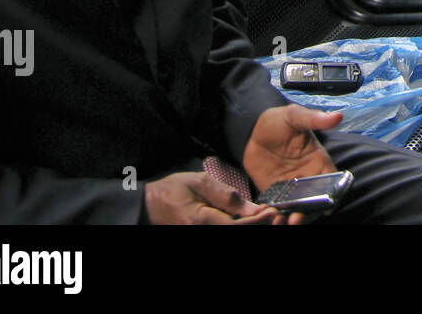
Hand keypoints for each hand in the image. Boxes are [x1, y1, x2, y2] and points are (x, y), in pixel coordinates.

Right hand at [143, 171, 278, 224]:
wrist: (148, 206)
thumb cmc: (172, 191)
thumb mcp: (200, 183)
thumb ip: (226, 196)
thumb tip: (253, 208)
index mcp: (200, 221)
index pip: (237, 227)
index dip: (258, 222)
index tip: (272, 211)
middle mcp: (201, 234)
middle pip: (239, 235)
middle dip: (259, 227)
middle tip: (272, 215)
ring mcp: (201, 237)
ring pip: (234, 236)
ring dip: (251, 228)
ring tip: (263, 217)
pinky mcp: (203, 235)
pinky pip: (226, 234)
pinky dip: (241, 228)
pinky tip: (248, 220)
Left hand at [242, 104, 342, 224]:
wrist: (251, 128)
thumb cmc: (279, 121)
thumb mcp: (295, 116)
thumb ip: (315, 119)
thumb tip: (337, 116)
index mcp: (319, 163)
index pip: (333, 184)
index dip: (332, 197)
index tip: (325, 206)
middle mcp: (307, 178)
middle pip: (315, 203)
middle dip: (308, 214)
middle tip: (295, 218)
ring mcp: (290, 187)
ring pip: (296, 209)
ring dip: (290, 219)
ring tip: (279, 221)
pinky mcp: (273, 193)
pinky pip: (277, 208)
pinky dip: (273, 215)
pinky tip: (266, 215)